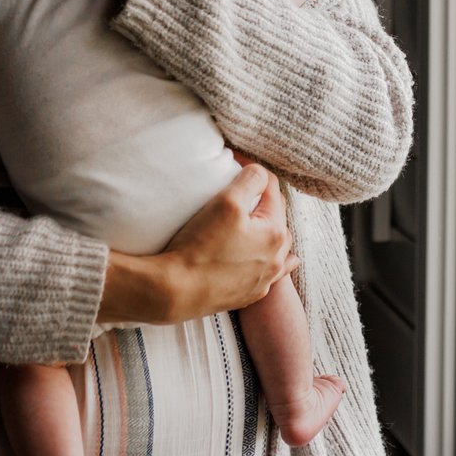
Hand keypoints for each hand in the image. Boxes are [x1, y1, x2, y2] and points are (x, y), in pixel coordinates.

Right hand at [99, 163, 293, 325]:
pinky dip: (270, 262)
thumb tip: (260, 172)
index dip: (254, 171)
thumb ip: (250, 180)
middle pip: (277, 217)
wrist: (178, 291)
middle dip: (264, 200)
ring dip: (270, 230)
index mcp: (275, 231)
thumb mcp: (226, 202)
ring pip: (278, 247)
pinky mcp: (250, 294)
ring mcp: (264, 279)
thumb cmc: (200, 245)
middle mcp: (277, 257)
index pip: (272, 189)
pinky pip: (269, 274)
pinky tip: (267, 260)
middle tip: (243, 190)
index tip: (236, 161)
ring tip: (256, 221)